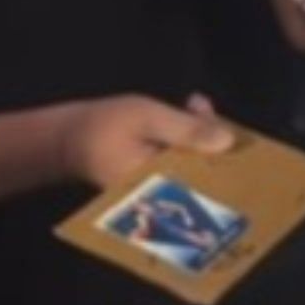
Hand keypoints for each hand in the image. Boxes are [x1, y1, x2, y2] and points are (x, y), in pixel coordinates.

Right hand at [58, 92, 234, 190]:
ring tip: (194, 105)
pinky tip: (188, 113)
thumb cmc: (103, 127)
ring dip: (201, 136)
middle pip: (207, 174)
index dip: (228, 162)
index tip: (238, 138)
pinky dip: (188, 140)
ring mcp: (162, 192)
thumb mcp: (147, 118)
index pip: (209, 183)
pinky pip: (184, 163)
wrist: (65, 139)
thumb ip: (186, 129)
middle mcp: (167, 199)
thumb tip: (226, 141)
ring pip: (196, 165)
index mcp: (164, 191)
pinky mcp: (157, 181)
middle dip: (213, 141)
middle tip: (203, 108)